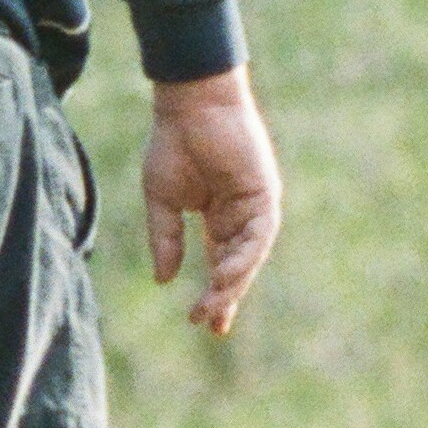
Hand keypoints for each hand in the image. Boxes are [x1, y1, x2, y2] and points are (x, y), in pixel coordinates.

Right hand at [140, 69, 285, 339]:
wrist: (189, 104)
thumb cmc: (174, 143)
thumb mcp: (162, 201)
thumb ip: (166, 240)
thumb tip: (163, 280)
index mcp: (217, 217)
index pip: (218, 262)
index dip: (213, 293)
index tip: (203, 322)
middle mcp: (240, 214)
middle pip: (236, 264)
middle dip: (224, 295)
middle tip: (210, 323)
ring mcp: (255, 204)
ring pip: (249, 254)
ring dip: (232, 280)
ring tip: (214, 304)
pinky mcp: (264, 193)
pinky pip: (259, 233)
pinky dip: (244, 255)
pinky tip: (226, 274)